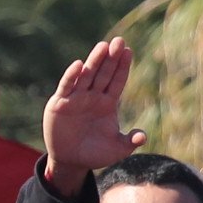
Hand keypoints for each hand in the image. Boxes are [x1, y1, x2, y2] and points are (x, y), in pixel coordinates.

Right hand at [41, 38, 145, 188]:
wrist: (70, 161)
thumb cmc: (94, 154)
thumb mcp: (116, 150)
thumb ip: (129, 142)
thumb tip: (142, 136)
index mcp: (107, 103)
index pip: (117, 81)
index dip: (122, 67)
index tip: (128, 51)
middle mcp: (92, 96)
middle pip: (104, 73)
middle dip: (111, 58)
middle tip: (119, 41)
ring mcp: (76, 98)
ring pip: (86, 75)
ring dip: (94, 61)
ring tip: (103, 46)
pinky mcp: (60, 103)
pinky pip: (67, 87)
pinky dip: (71, 76)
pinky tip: (78, 65)